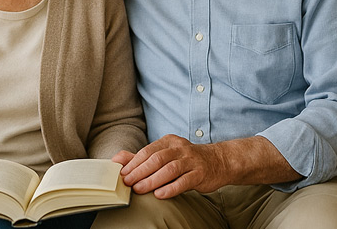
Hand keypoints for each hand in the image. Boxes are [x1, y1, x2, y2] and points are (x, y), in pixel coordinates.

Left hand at [112, 134, 229, 198]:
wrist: (219, 161)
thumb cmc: (187, 160)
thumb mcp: (164, 154)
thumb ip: (140, 157)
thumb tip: (116, 159)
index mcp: (168, 142)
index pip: (147, 151)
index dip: (133, 163)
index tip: (122, 174)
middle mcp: (180, 148)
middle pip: (156, 159)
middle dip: (140, 172)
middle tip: (128, 183)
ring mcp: (192, 160)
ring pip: (169, 169)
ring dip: (152, 180)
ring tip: (139, 189)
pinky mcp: (200, 173)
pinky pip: (184, 181)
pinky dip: (171, 188)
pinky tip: (160, 195)